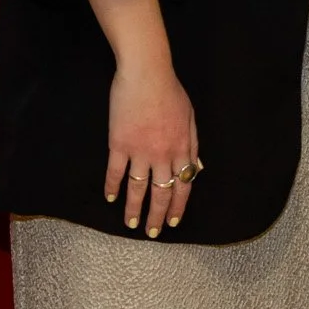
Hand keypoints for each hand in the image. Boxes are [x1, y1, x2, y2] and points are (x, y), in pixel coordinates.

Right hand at [104, 57, 199, 236]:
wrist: (147, 75)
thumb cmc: (171, 92)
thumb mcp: (191, 117)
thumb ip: (193, 144)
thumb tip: (197, 167)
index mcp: (183, 148)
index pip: (183, 185)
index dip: (179, 205)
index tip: (174, 221)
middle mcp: (163, 155)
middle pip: (161, 192)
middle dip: (158, 215)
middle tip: (153, 232)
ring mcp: (140, 151)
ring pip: (138, 188)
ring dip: (134, 208)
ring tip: (131, 224)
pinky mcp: (119, 144)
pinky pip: (116, 172)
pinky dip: (113, 187)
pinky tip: (110, 198)